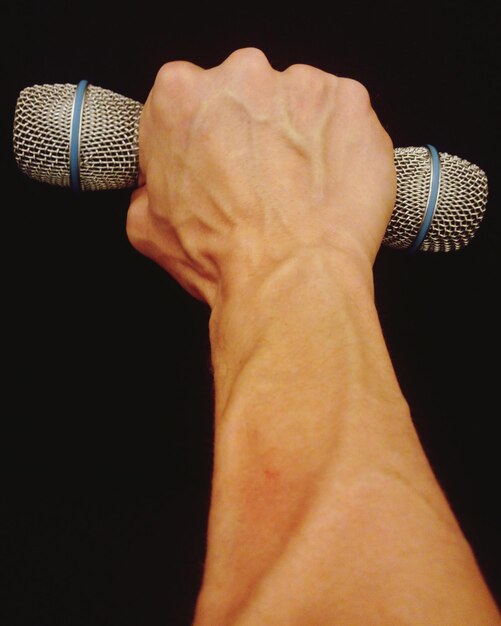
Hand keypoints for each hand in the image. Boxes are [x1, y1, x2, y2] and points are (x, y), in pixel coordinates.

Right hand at [126, 48, 395, 304]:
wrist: (289, 278)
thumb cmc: (225, 256)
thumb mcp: (150, 229)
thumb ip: (150, 188)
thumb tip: (157, 189)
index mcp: (180, 96)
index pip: (188, 98)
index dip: (203, 135)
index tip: (216, 160)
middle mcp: (240, 76)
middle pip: (245, 91)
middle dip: (251, 129)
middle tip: (259, 179)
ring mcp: (300, 85)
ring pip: (296, 101)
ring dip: (296, 135)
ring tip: (298, 189)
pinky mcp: (348, 103)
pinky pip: (342, 115)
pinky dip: (338, 143)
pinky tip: (327, 183)